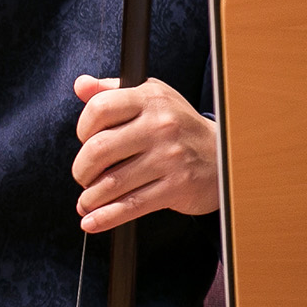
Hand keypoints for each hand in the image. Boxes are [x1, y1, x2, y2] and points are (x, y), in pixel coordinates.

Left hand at [71, 75, 220, 232]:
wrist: (226, 155)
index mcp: (149, 100)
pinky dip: (106, 217)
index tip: (84, 140)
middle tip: (83, 176)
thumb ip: (110, 90)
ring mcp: (170, 157)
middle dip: (81, 168)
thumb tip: (80, 85)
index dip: (82, 127)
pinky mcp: (178, 187)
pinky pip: (132, 205)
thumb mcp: (149, 97)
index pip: (99, 109)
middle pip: (99, 149)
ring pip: (112, 182)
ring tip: (86, 201)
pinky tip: (91, 222)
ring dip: (90, 197)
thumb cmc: (177, 124)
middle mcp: (160, 126)